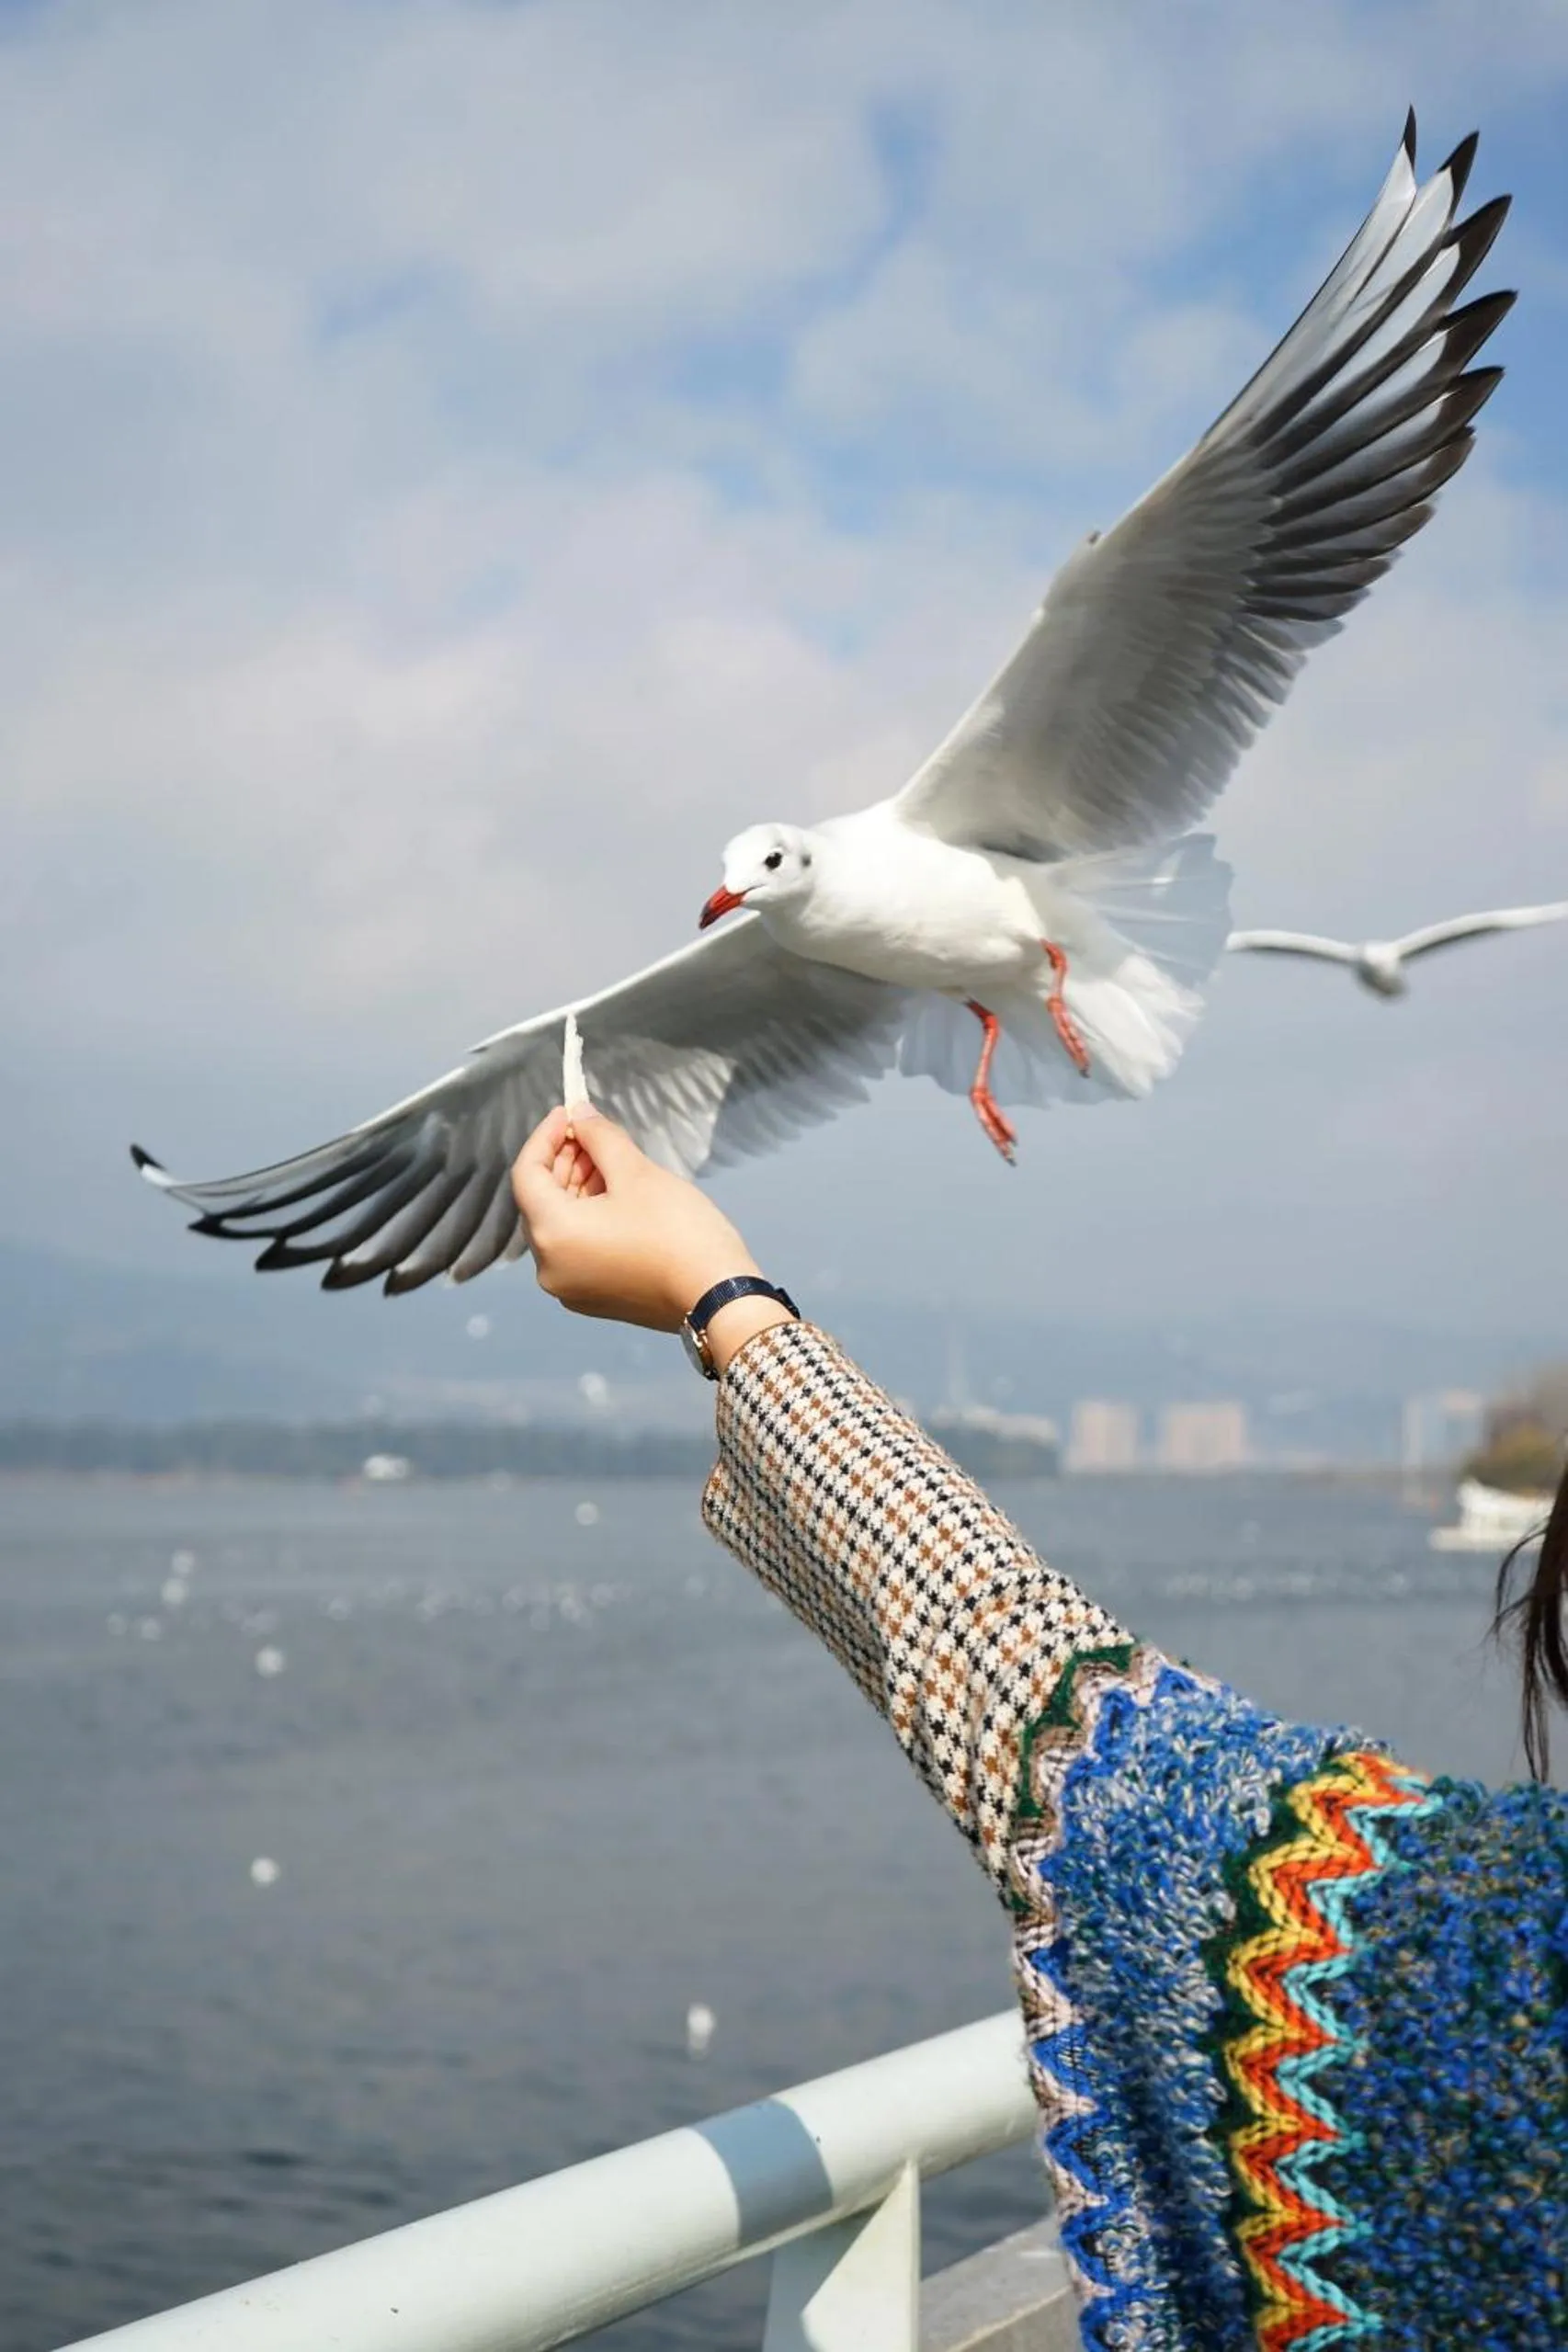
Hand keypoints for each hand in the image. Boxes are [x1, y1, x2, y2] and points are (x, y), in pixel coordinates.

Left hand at [511, 1106, 766, 1336]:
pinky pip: (576, 1248)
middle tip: (593, 1133)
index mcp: (551, 1234)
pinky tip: (615, 1196)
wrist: (718, 1298)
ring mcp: (569, 1288)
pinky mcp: (592, 1298)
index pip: (526, 1173)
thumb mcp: (637, 1173)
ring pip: (559, 1224)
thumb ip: (600, 1138)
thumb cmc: (677, 1231)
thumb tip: (579, 1113)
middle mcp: (549, 1266)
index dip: (546, 1136)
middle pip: (540, 1201)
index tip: (570, 1112)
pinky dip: (587, 1218)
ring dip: (576, 1188)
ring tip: (609, 1161)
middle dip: (563, 1161)